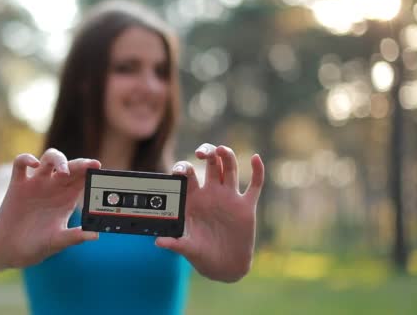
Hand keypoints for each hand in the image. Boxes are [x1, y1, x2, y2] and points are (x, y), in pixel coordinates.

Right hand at [0, 149, 100, 268]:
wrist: (10, 251)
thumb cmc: (38, 246)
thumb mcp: (58, 241)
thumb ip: (74, 236)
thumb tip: (95, 235)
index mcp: (67, 198)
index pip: (83, 179)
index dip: (92, 173)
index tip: (101, 172)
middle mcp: (54, 187)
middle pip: (70, 166)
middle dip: (81, 164)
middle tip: (91, 165)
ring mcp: (36, 184)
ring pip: (49, 159)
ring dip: (58, 159)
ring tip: (64, 171)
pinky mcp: (17, 185)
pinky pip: (20, 164)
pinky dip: (27, 159)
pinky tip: (34, 165)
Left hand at [155, 144, 264, 281]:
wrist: (223, 266)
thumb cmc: (201, 254)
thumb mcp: (187, 248)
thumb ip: (174, 242)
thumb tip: (158, 241)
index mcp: (194, 199)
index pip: (188, 175)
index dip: (183, 168)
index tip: (181, 171)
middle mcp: (212, 194)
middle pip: (210, 164)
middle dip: (206, 153)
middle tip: (201, 153)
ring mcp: (229, 198)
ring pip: (229, 169)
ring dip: (227, 156)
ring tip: (221, 149)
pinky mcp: (246, 206)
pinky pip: (255, 185)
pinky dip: (257, 171)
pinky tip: (255, 158)